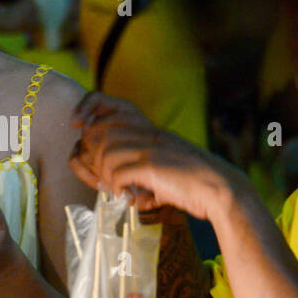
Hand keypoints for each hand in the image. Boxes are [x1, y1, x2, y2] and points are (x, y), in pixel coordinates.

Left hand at [70, 91, 236, 219]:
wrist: (220, 189)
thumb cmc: (190, 181)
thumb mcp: (162, 163)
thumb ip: (136, 163)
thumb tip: (106, 179)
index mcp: (147, 127)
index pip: (105, 100)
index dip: (86, 108)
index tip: (77, 123)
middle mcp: (146, 131)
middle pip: (97, 134)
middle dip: (92, 159)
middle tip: (104, 179)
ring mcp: (148, 147)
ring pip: (105, 156)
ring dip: (107, 178)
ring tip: (122, 190)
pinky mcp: (152, 165)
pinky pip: (118, 175)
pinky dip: (119, 189)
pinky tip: (131, 197)